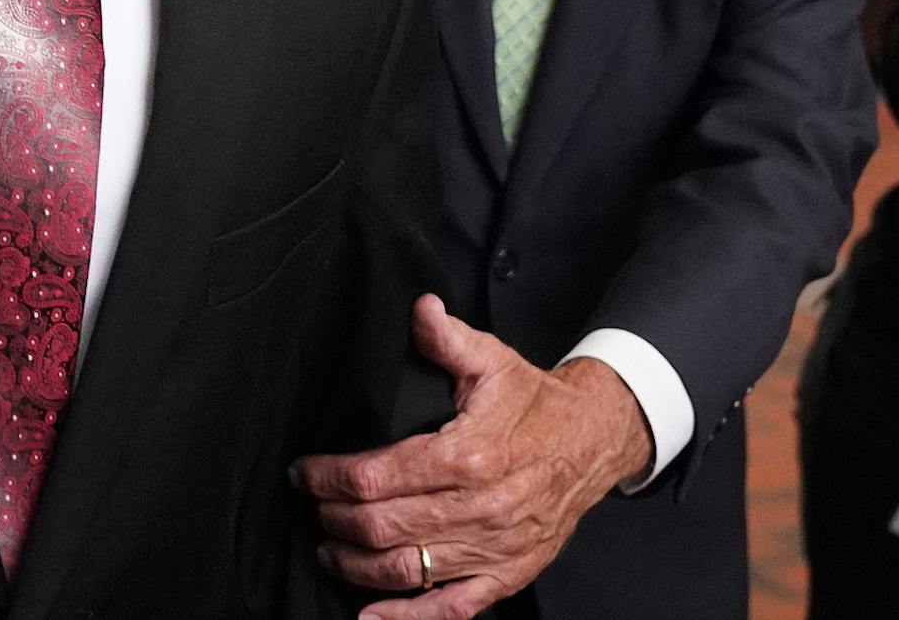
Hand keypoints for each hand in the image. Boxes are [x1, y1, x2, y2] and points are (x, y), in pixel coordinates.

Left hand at [290, 295, 651, 618]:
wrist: (593, 440)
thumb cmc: (537, 403)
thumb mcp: (492, 359)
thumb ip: (447, 338)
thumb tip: (417, 309)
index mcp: (469, 454)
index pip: (377, 475)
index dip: (329, 476)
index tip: (305, 471)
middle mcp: (480, 508)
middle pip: (382, 525)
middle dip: (334, 517)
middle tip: (311, 506)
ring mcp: (492, 547)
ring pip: (405, 569)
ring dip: (355, 563)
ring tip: (329, 547)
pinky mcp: (505, 574)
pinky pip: (449, 608)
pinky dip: (405, 618)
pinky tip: (369, 615)